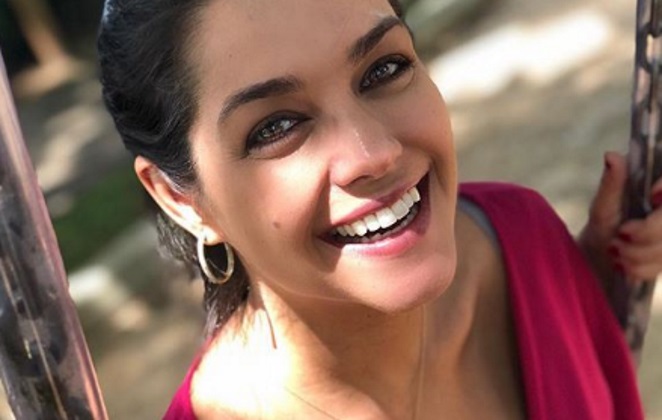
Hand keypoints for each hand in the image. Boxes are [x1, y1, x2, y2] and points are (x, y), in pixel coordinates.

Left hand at [579, 151, 661, 282]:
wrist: (598, 257)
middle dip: (648, 233)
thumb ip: (612, 183)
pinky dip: (640, 269)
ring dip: (637, 254)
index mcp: (659, 188)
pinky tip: (625, 265)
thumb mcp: (604, 204)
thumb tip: (611, 156)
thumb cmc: (602, 224)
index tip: (653, 196)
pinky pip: (661, 267)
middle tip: (622, 235)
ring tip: (616, 250)